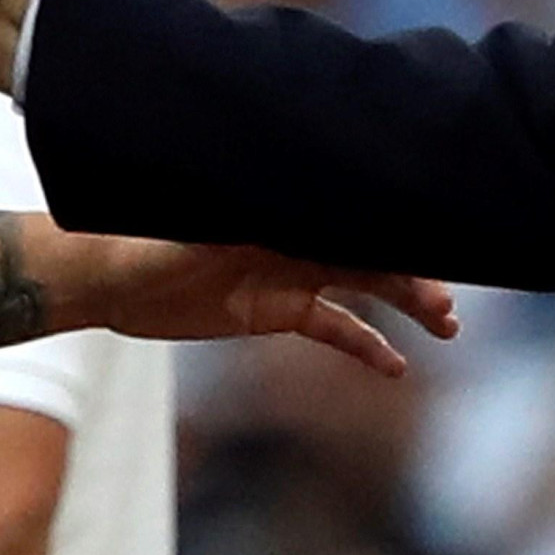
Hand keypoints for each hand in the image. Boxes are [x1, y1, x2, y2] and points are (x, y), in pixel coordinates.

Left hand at [60, 235, 456, 374]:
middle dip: (414, 272)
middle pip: (371, 250)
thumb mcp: (197, 222)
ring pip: (364, 285)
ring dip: (405, 303)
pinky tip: (397, 366)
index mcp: (284, 202)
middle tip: (448, 305)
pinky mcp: (276, 308)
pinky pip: (331, 327)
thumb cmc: (144, 234)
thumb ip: (246, 214)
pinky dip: (365, 345)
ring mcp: (291, 270)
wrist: (106, 274)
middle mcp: (296, 232)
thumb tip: (284, 187)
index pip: (354, 209)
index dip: (397, 222)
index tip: (441, 232)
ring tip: (447, 324)